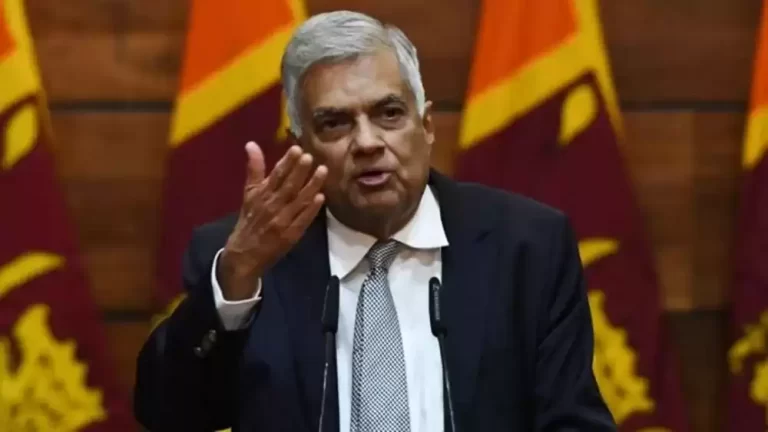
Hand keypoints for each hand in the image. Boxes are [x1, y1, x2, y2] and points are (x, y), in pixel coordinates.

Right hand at [219, 141, 326, 299]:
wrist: (244, 254)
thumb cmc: (249, 220)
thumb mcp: (248, 194)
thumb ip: (254, 169)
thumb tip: (252, 144)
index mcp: (261, 195)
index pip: (275, 175)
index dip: (287, 162)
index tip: (297, 149)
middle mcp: (271, 206)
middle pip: (288, 186)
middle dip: (299, 171)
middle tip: (310, 157)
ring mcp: (282, 221)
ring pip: (299, 201)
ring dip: (311, 186)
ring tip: (323, 171)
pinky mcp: (291, 235)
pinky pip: (303, 220)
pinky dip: (311, 209)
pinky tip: (321, 197)